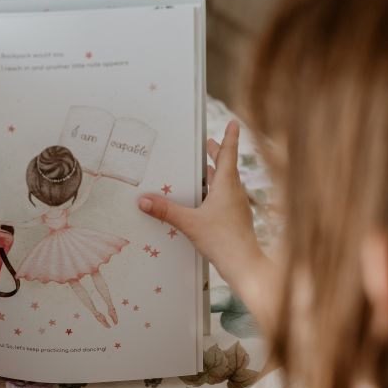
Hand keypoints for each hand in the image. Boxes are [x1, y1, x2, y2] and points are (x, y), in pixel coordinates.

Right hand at [138, 120, 278, 330]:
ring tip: (202, 170)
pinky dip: (214, 193)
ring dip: (215, 175)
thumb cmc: (222, 240)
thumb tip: (143, 200)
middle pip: (226, 167)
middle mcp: (235, 192)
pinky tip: (204, 201)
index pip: (228, 154)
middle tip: (208, 143)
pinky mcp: (236, 220)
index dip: (230, 137)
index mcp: (227, 185)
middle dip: (216, 154)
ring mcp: (237, 206)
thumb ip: (166, 211)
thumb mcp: (189, 223)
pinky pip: (224, 199)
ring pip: (226, 183)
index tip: (234, 122)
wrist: (244, 265)